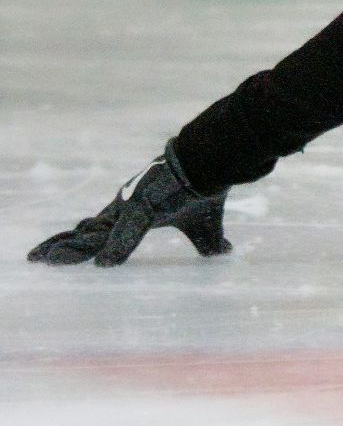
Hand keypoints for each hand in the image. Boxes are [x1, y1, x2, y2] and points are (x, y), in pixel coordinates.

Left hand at [27, 138, 231, 266]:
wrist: (214, 160)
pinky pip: (128, 231)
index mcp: (133, 213)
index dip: (76, 241)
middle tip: (34, 258)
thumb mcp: (205, 226)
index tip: (53, 251)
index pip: (97, 231)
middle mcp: (124, 208)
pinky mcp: (144, 204)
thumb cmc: (206, 187)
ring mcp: (131, 206)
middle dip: (61, 246)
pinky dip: (116, 248)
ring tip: (46, 259)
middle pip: (86, 232)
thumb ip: (209, 243)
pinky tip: (102, 265)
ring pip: (94, 234)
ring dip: (72, 250)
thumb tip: (225, 252)